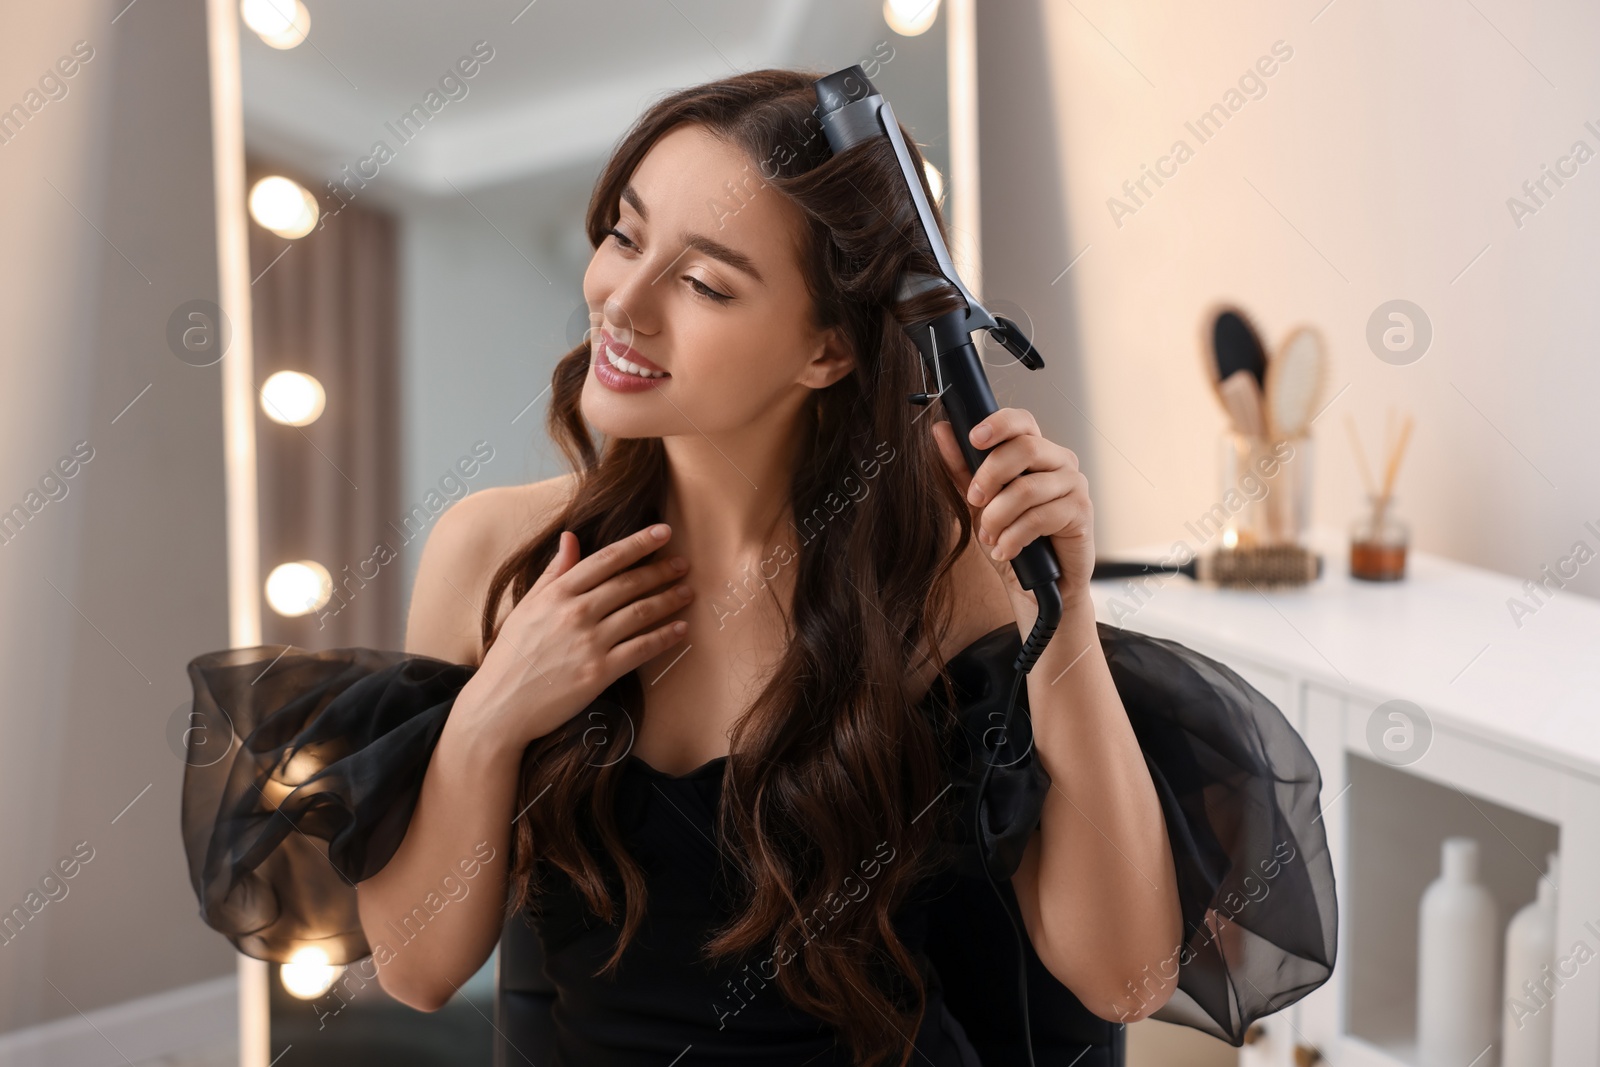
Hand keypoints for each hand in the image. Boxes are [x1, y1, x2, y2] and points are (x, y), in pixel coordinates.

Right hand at [458, 524, 693, 748]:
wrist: (500, 705)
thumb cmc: (512, 655)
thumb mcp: (527, 606)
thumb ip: (553, 573)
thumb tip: (571, 537)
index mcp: (557, 594)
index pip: (606, 559)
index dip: (638, 543)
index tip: (663, 532)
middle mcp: (575, 613)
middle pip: (628, 584)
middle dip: (661, 570)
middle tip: (683, 564)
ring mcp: (588, 643)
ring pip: (640, 613)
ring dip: (669, 600)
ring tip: (688, 592)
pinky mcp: (598, 672)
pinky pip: (641, 649)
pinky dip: (664, 637)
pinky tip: (681, 630)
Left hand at [931, 409, 1094, 616]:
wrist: (1040, 585)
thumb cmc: (1014, 538)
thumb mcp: (980, 503)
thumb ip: (962, 468)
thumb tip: (941, 431)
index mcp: (1037, 451)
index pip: (1022, 421)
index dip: (998, 424)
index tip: (973, 438)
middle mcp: (1060, 461)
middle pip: (1025, 448)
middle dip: (990, 475)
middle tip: (974, 500)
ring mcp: (1074, 484)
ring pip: (1028, 488)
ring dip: (998, 516)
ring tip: (989, 537)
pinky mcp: (1081, 512)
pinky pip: (1040, 517)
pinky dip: (1014, 536)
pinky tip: (1006, 550)